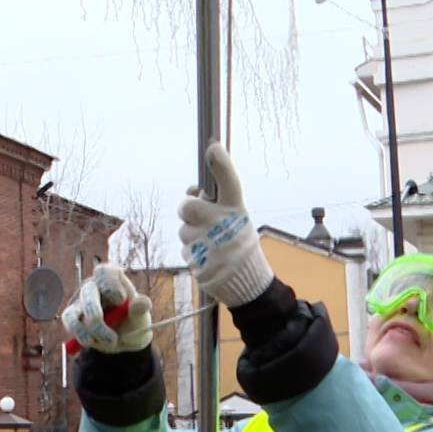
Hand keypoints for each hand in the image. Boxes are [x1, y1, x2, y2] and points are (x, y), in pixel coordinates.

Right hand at [61, 266, 152, 353]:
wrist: (125, 339)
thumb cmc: (133, 322)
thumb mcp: (141, 317)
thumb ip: (141, 309)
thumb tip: (143, 302)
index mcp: (112, 279)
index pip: (103, 272)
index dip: (109, 284)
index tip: (121, 301)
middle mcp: (94, 286)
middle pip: (87, 291)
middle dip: (96, 315)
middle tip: (113, 333)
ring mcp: (80, 300)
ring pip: (75, 311)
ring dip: (91, 331)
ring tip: (110, 342)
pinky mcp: (72, 315)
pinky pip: (70, 323)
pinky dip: (81, 335)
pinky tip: (94, 342)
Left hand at [177, 143, 273, 308]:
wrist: (248, 284)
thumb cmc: (238, 243)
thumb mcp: (235, 219)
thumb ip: (215, 203)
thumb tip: (191, 190)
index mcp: (236, 210)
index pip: (229, 182)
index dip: (220, 164)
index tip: (213, 147)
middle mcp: (224, 225)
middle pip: (186, 206)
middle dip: (188, 212)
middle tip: (202, 220)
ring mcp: (211, 245)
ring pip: (183, 232)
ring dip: (192, 238)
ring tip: (212, 246)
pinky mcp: (200, 263)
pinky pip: (186, 251)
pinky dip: (195, 255)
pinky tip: (210, 259)